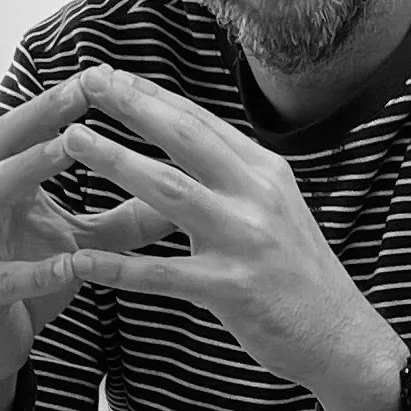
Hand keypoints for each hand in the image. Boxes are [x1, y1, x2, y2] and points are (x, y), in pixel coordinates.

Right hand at [0, 76, 173, 410]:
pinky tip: (72, 263)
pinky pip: (5, 277)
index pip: (27, 128)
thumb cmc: (30, 282)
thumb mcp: (83, 242)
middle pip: (0, 142)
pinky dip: (37, 268)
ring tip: (67, 148)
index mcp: (2, 183)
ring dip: (29, 167)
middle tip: (81, 90)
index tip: (102, 74)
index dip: (60, 100)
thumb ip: (125, 216)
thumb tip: (185, 191)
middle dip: (40, 113)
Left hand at [51, 66, 408, 410]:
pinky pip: (163, 273)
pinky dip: (119, 266)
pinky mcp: (232, 288)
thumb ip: (231, 173)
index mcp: (265, 170)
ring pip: (170, 192)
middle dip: (131, 107)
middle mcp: (258, 195)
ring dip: (116, 162)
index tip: (107, 74)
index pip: (200, 120)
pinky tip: (80, 260)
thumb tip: (183, 135)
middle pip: (184, 138)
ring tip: (70, 141)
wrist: (340, 336)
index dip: (150, 94)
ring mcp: (245, 241)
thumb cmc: (295, 270)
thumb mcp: (272, 206)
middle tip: (84, 83)